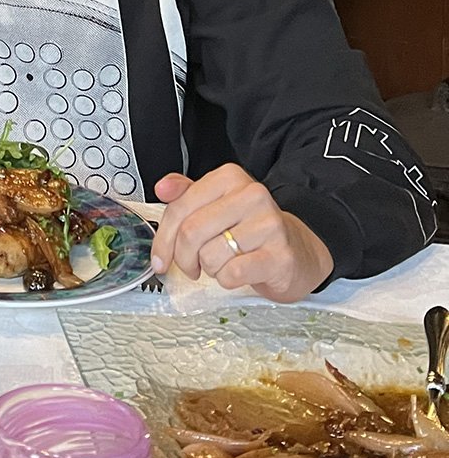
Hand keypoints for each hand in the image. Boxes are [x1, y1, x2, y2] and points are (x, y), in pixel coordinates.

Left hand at [150, 165, 332, 303]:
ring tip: (223, 263)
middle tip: (190, 266)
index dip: (163, 239)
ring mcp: (269, 225)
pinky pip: (231, 274)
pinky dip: (226, 280)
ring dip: (209, 269)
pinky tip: (238, 273)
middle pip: (191, 232)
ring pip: (210, 256)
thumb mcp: (217, 205)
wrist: (297, 251)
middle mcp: (251, 195)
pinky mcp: (279, 256)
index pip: (179, 207)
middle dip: (183, 258)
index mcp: (229, 177)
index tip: (160, 258)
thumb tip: (162, 187)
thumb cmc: (250, 229)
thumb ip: (186, 195)